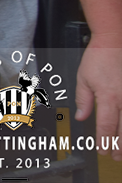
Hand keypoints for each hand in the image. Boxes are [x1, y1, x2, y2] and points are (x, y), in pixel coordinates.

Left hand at [74, 32, 121, 159]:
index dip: (104, 140)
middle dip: (120, 146)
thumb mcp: (83, 78)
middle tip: (115, 157)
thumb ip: (83, 100)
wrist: (114, 43)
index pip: (106, 125)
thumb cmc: (98, 58)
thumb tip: (82, 118)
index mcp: (108, 97)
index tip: (102, 150)